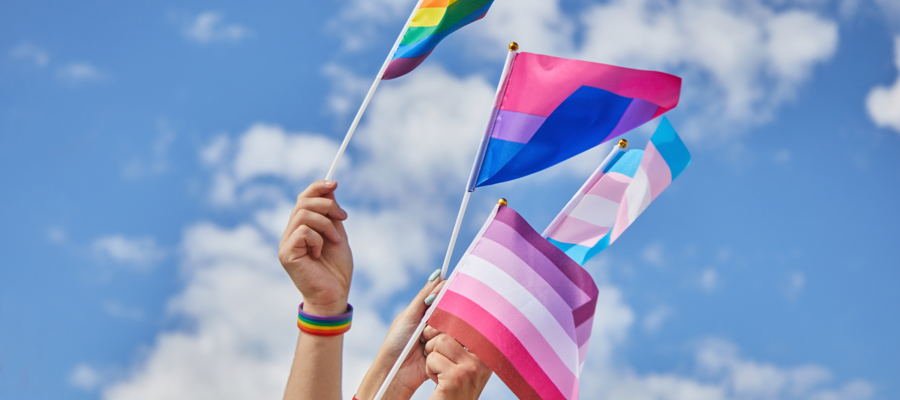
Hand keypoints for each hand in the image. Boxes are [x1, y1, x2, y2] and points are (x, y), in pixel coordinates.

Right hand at [278, 180, 351, 315]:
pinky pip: (303, 231)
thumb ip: (331, 214)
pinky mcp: (286, 254)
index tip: (335, 183)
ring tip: (334, 240)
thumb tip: (329, 187)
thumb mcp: (337, 234)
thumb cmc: (336, 270)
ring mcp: (286, 244)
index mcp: (301, 227)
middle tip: (343, 217)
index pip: (303, 198)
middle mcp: (290, 233)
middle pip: (303, 202)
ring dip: (325, 224)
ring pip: (303, 214)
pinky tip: (319, 253)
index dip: (317, 187)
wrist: (334, 295)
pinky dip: (317, 238)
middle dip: (327, 204)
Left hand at [355, 272, 444, 399]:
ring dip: (437, 336)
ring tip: (423, 345)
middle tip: (423, 332)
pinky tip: (429, 353)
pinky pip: (455, 344)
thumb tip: (437, 274)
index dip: (447, 293)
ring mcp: (443, 336)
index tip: (443, 297)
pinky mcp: (448, 351)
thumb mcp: (408, 317)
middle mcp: (437, 321)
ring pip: (454, 327)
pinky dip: (443, 347)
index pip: (444, 294)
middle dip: (437, 321)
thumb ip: (423, 297)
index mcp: (427, 310)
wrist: (395, 373)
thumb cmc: (396, 343)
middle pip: (452, 310)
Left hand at [423, 328, 491, 399]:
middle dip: (439, 344)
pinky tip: (439, 383)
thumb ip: (466, 340)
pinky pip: (432, 358)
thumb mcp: (467, 363)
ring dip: (434, 357)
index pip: (469, 324)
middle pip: (453, 330)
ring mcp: (471, 368)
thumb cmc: (453, 389)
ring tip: (442, 373)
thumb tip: (457, 313)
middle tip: (443, 364)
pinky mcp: (456, 377)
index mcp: (488, 353)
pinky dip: (429, 369)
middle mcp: (484, 359)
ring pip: (441, 341)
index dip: (451, 328)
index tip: (448, 340)